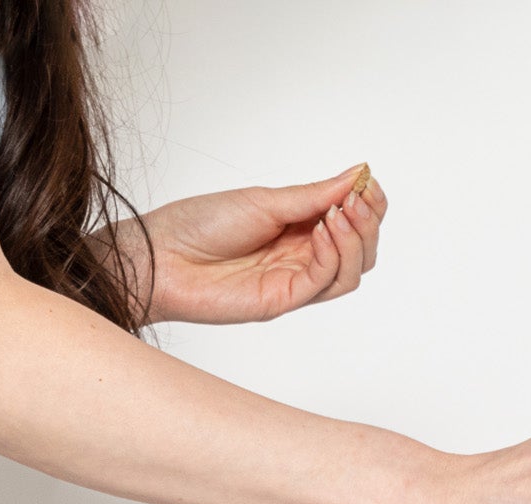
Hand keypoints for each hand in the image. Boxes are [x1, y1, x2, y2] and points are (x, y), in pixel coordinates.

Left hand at [117, 166, 386, 327]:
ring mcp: (295, 282)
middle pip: (361, 252)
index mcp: (297, 229)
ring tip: (339, 215)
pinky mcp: (284, 300)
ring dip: (355, 241)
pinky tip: (321, 232)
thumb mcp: (264, 200)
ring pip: (351, 273)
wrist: (162, 257)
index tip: (368, 182)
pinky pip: (324, 282)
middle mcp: (301, 258)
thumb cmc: (200, 225)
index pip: (350, 224)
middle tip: (357, 201)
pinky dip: (332, 255)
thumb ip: (312, 195)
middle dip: (368, 224)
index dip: (368, 206)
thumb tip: (356, 176)